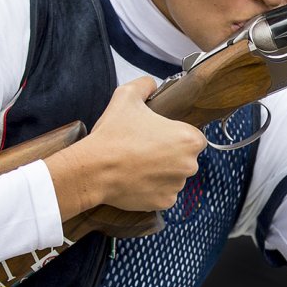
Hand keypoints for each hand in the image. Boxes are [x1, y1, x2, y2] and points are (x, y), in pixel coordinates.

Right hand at [45, 75, 207, 217]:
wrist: (93, 169)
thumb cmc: (113, 134)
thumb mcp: (127, 96)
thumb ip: (145, 85)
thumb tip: (151, 84)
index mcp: (189, 139)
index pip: (194, 137)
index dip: (176, 135)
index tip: (159, 135)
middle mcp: (190, 164)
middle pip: (186, 158)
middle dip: (170, 154)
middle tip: (145, 149)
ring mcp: (178, 186)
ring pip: (175, 176)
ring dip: (162, 172)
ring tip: (138, 164)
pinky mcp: (165, 202)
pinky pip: (164, 194)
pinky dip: (153, 189)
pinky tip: (137, 180)